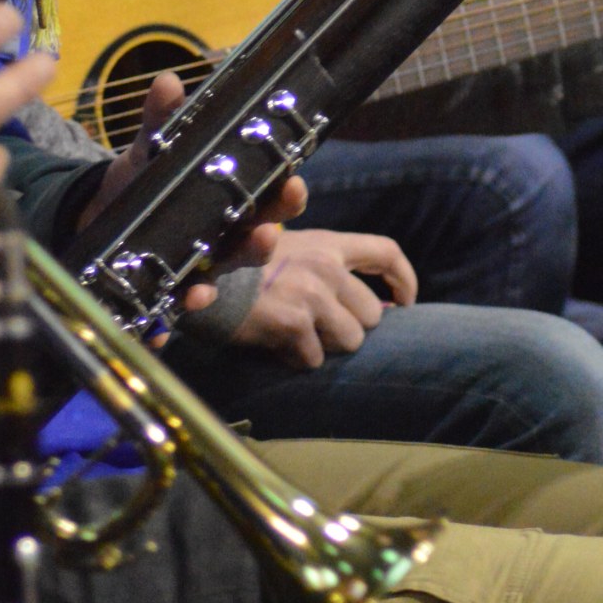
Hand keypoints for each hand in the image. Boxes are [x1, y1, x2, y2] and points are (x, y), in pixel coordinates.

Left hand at [75, 71, 307, 311]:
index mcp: (234, 196)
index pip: (272, 195)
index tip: (294, 182)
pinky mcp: (173, 287)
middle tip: (266, 233)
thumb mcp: (153, 146)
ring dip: (225, 278)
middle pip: (258, 240)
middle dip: (265, 239)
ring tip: (213, 282)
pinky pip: (180, 303)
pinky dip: (176, 312)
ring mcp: (203, 263)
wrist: (104, 211)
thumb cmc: (145, 175)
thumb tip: (167, 82)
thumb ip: (162, 118)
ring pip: (226, 273)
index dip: (287, 193)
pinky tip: (171, 317)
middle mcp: (227, 233)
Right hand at [226, 228, 417, 369]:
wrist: (198, 278)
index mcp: (326, 243)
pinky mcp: (293, 323)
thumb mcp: (286, 250)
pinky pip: (313, 359)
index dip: (403, 278)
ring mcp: (311, 294)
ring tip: (295, 335)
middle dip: (350, 327)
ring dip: (325, 345)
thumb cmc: (239, 266)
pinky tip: (274, 344)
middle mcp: (324, 265)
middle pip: (372, 314)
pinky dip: (295, 359)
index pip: (385, 252)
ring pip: (350, 341)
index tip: (405, 302)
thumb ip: (324, 266)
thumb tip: (370, 303)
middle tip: (319, 328)